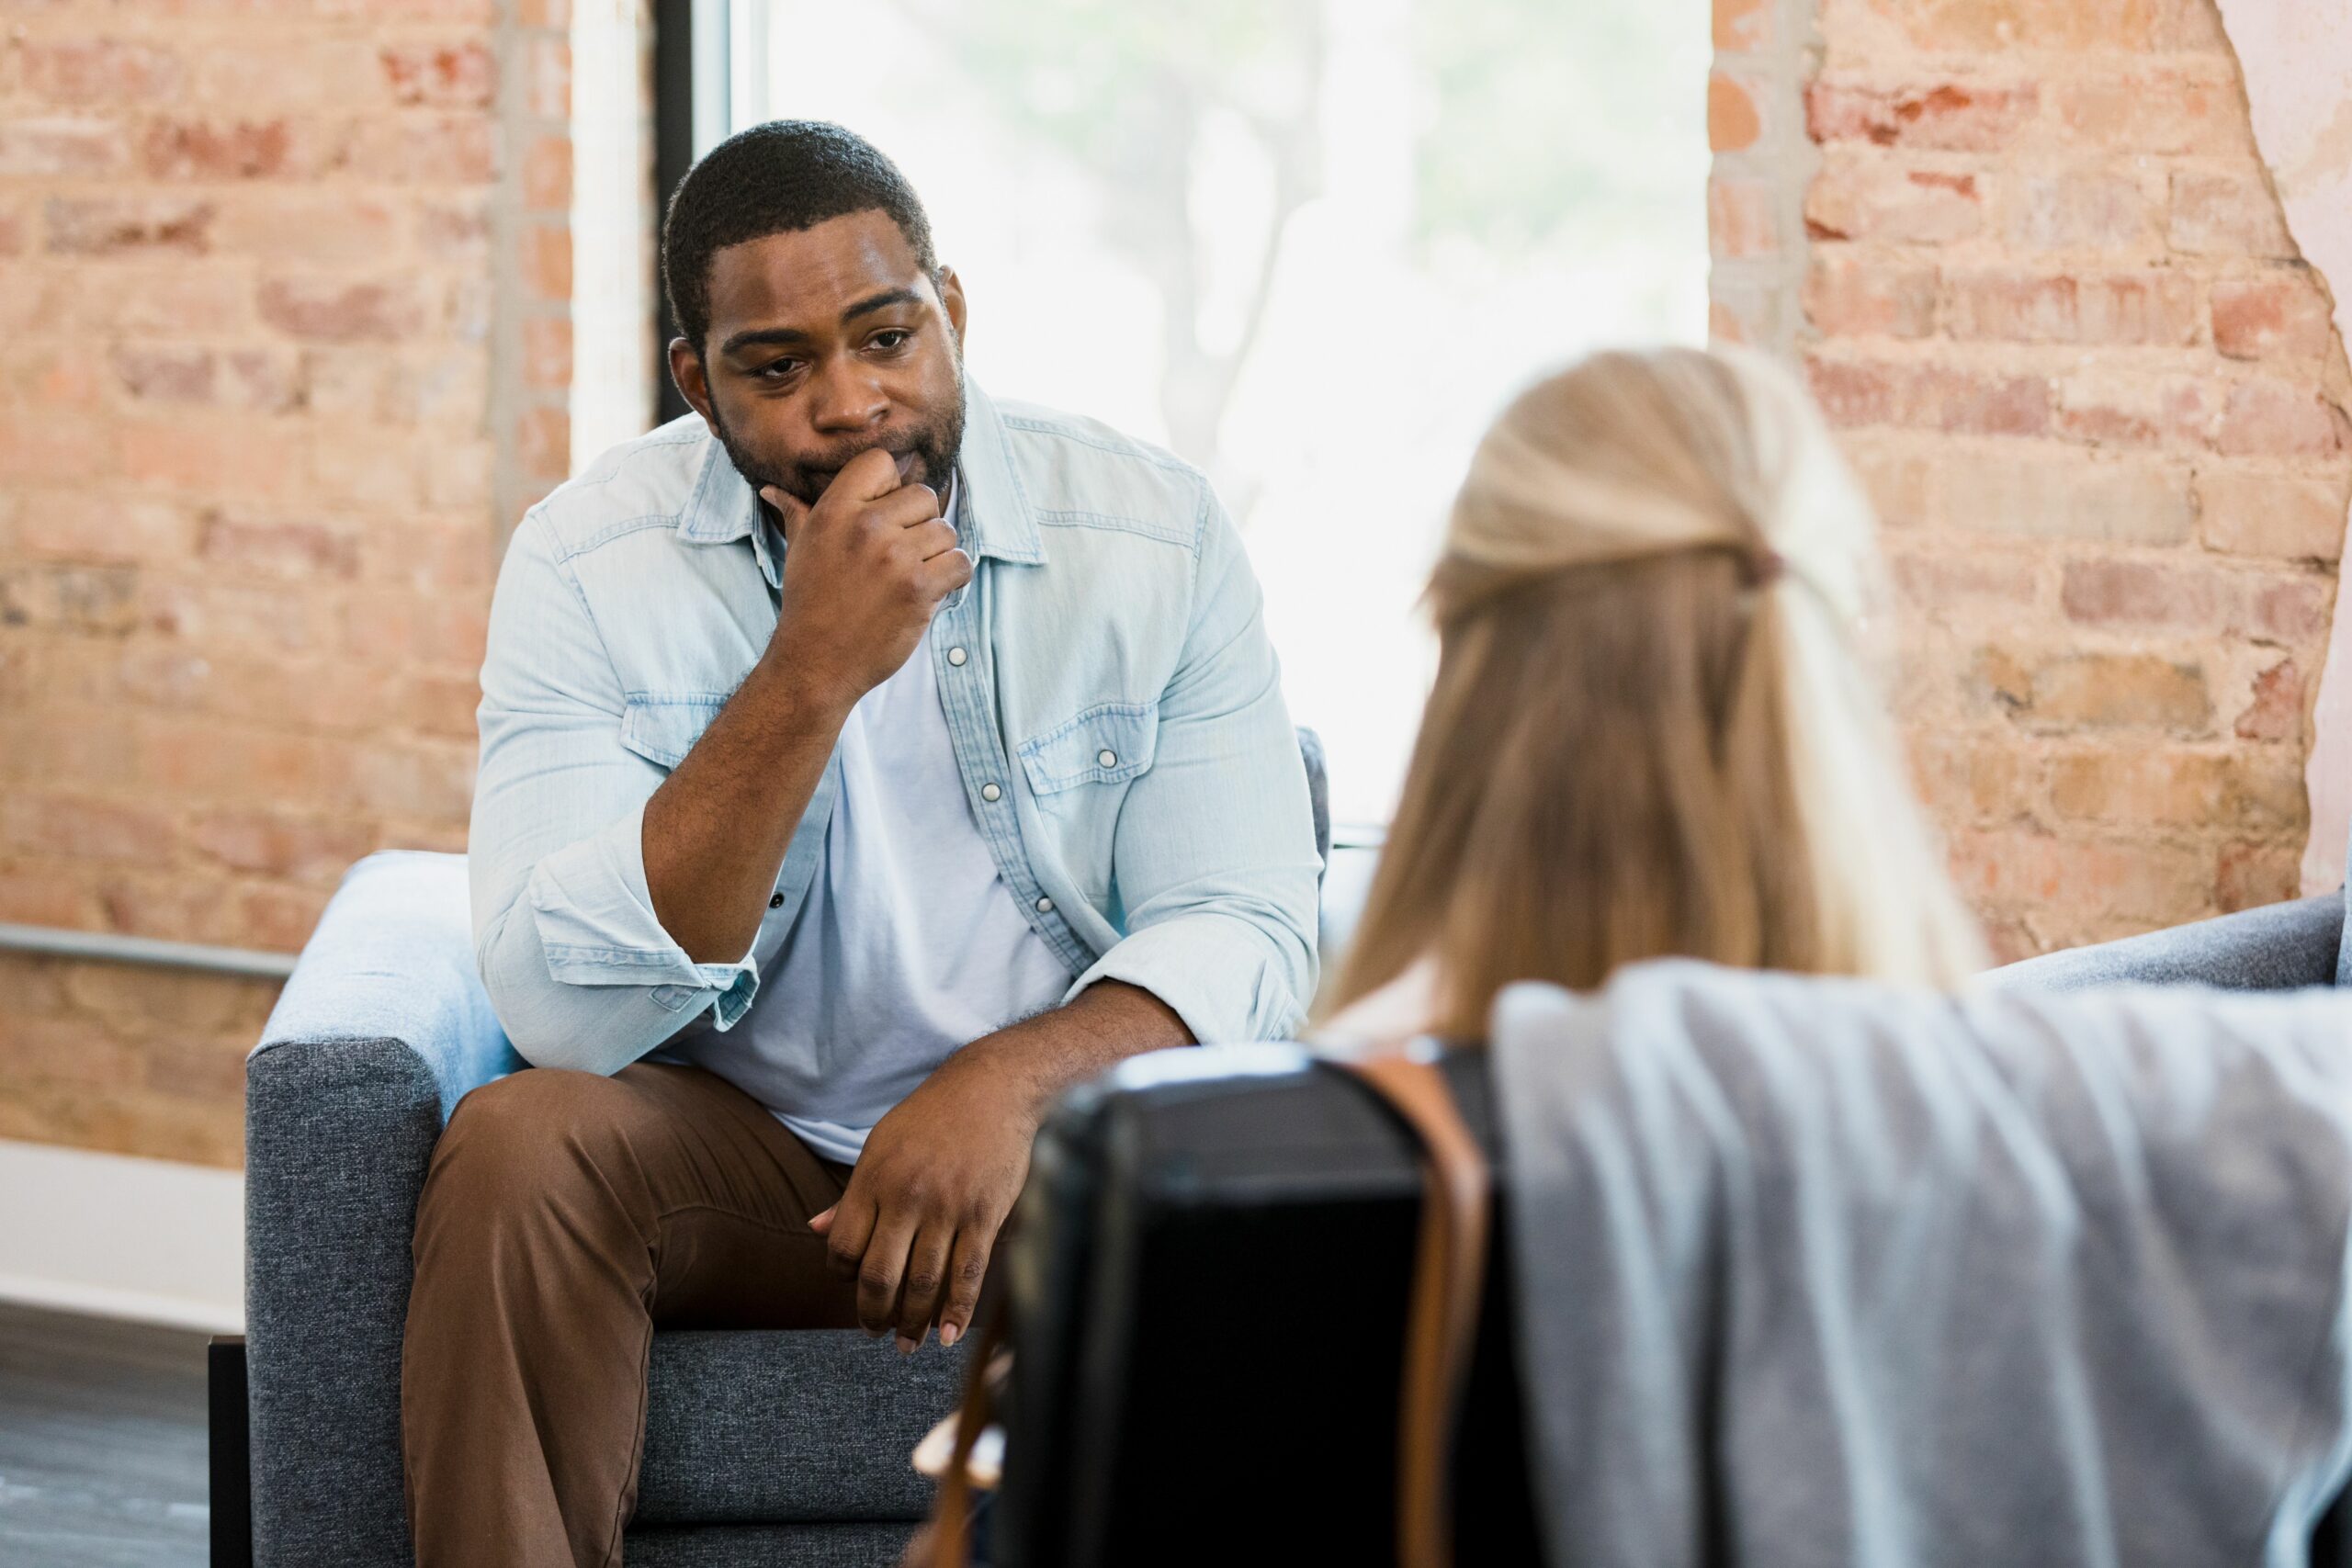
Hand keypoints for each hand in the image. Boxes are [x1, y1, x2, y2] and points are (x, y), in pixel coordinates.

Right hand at [762, 447, 972, 708]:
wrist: (816, 662)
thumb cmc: (808, 603)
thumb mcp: (799, 550)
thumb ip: (796, 513)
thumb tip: (771, 490)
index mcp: (835, 509)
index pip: (882, 462)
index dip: (891, 486)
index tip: (885, 514)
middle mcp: (866, 527)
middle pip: (925, 496)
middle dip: (920, 523)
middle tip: (901, 554)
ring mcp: (895, 557)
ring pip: (946, 531)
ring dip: (938, 554)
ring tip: (912, 575)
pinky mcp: (919, 589)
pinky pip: (960, 563)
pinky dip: (952, 578)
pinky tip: (929, 590)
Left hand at [810, 1048, 1040, 1351]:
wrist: (993, 1088)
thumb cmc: (931, 1117)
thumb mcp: (880, 1146)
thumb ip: (851, 1195)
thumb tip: (816, 1231)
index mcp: (874, 1178)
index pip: (844, 1248)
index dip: (843, 1278)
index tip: (853, 1287)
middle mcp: (907, 1196)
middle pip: (879, 1275)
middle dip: (873, 1314)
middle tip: (875, 1333)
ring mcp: (948, 1207)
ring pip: (923, 1282)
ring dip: (913, 1323)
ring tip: (908, 1344)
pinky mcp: (984, 1214)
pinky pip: (968, 1274)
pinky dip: (957, 1311)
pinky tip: (947, 1336)